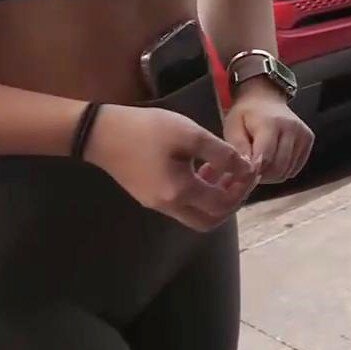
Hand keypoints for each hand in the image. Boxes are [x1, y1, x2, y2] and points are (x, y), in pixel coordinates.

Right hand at [84, 103, 260, 231]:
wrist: (99, 132)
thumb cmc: (145, 129)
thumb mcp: (187, 133)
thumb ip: (219, 152)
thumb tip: (243, 167)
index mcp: (180, 192)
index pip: (222, 203)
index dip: (241, 188)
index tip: (250, 167)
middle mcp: (169, 206)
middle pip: (209, 220)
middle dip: (229, 202)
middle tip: (238, 177)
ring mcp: (156, 203)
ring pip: (194, 214)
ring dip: (212, 198)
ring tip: (219, 169)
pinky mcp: (147, 195)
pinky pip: (180, 204)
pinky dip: (196, 193)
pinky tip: (196, 167)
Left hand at [223, 78, 314, 183]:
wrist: (264, 97)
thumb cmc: (246, 113)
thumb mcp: (233, 127)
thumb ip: (239, 148)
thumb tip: (247, 171)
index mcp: (270, 123)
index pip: (266, 158)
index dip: (254, 171)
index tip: (244, 173)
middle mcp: (291, 128)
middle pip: (278, 168)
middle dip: (262, 175)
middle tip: (251, 169)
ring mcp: (303, 134)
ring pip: (287, 171)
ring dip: (272, 175)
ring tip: (261, 163)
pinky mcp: (308, 139)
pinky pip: (295, 169)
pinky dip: (283, 171)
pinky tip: (273, 160)